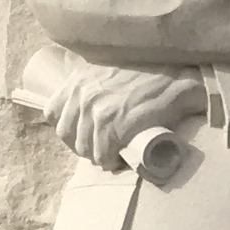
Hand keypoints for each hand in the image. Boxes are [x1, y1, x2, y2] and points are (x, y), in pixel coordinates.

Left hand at [46, 62, 205, 170]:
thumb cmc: (149, 72)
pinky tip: (118, 160)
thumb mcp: (109, 68)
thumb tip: (88, 105)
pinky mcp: (113, 126)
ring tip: (111, 155)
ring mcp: (97, 111)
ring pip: (83, 147)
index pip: (53, 112)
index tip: (83, 133)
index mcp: (78, 79)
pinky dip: (110, 161)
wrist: (176, 78)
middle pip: (66, 133)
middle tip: (100, 148)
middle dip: (81, 144)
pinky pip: (102, 154)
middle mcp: (83, 94)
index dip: (68, 126)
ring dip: (96, 155)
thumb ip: (93, 82)